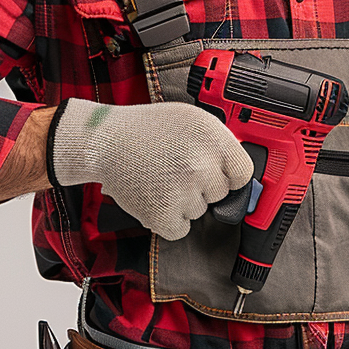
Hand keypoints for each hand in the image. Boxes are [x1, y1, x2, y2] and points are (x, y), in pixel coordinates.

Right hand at [50, 98, 252, 240]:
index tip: (217, 172)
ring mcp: (183, 192)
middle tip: (177, 168)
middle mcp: (201, 166)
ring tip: (161, 177)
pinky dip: (169, 219)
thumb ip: (218, 143)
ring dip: (184, 201)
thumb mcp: (191, 120)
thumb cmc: (148, 129)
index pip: (243, 173)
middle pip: (221, 194)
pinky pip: (181, 228)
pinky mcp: (164, 215)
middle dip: (204, 186)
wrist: (106, 141)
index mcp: (212, 139)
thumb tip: (240, 171)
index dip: (229, 174)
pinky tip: (155, 194)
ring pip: (199, 211)